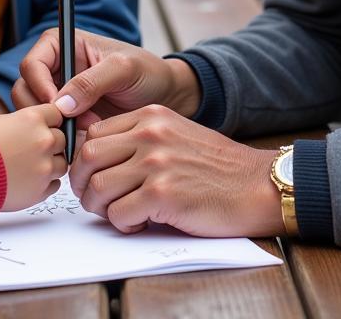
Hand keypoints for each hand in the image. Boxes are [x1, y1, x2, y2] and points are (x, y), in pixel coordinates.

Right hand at [0, 104, 66, 211]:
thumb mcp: (2, 121)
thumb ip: (26, 123)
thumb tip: (36, 127)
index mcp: (33, 119)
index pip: (58, 114)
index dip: (49, 121)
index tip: (42, 127)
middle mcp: (43, 141)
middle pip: (62, 139)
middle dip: (50, 143)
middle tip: (31, 149)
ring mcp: (44, 168)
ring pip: (61, 163)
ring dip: (50, 164)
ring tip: (29, 166)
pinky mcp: (40, 191)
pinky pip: (54, 184)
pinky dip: (45, 182)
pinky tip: (28, 179)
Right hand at [12, 28, 200, 127]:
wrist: (166, 98)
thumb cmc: (148, 72)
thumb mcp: (125, 69)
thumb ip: (92, 81)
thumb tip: (61, 103)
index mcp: (63, 44)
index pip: (32, 64)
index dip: (40, 87)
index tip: (59, 108)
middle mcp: (56, 69)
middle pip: (25, 91)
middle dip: (47, 111)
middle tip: (75, 125)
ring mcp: (60, 95)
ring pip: (35, 115)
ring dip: (57, 127)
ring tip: (90, 131)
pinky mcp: (68, 119)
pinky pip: (52, 131)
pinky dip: (63, 140)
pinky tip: (88, 142)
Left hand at [70, 105, 282, 236]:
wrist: (256, 185)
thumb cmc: (216, 167)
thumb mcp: (175, 134)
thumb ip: (140, 138)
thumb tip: (97, 158)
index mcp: (150, 115)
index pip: (94, 132)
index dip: (84, 160)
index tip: (91, 177)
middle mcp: (150, 133)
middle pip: (88, 156)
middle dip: (83, 184)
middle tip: (96, 201)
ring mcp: (156, 163)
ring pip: (98, 187)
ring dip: (102, 208)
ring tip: (122, 214)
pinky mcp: (163, 194)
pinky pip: (119, 214)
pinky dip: (124, 225)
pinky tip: (142, 223)